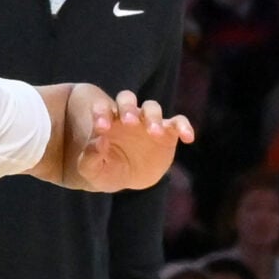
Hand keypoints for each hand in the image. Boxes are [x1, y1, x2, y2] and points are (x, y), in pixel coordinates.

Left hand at [65, 86, 192, 192]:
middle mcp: (127, 116)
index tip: (100, 128)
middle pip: (127, 99)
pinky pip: (178, 122)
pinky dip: (184, 126)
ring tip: (154, 133)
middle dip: (128, 108)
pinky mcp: (167, 132)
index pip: (102, 108)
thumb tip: (98, 142)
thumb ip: (90, 158)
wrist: (127, 178)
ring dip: (153, 117)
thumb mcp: (92, 171)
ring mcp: (148, 122)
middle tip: (129, 121)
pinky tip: (188, 137)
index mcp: (105, 120)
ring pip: (152, 108)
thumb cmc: (104, 171)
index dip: (101, 113)